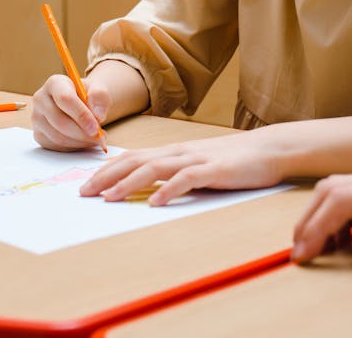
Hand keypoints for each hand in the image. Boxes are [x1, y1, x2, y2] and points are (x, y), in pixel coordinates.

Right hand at [31, 74, 109, 151]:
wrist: (81, 103)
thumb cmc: (88, 95)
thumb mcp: (98, 88)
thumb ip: (100, 97)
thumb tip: (98, 115)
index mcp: (54, 83)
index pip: (65, 99)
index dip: (81, 115)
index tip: (96, 127)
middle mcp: (40, 99)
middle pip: (60, 121)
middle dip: (82, 133)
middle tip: (99, 137)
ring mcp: (36, 118)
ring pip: (58, 136)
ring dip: (80, 142)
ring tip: (95, 138)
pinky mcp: (38, 134)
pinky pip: (56, 146)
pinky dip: (73, 147)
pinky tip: (84, 141)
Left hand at [81, 130, 288, 205]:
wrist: (267, 149)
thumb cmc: (230, 159)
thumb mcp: (194, 162)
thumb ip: (171, 171)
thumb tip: (144, 186)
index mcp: (171, 151)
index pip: (131, 158)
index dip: (105, 170)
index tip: (85, 185)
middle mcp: (177, 152)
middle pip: (134, 161)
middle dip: (106, 177)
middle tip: (84, 193)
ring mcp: (195, 159)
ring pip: (154, 168)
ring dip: (129, 183)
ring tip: (110, 198)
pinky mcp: (214, 170)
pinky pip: (187, 179)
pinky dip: (168, 190)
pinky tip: (155, 202)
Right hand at [290, 164, 351, 266]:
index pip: (341, 200)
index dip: (315, 228)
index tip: (302, 256)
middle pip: (331, 190)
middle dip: (308, 222)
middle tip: (300, 256)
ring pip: (340, 189)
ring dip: (321, 217)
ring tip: (319, 252)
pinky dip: (338, 214)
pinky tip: (344, 240)